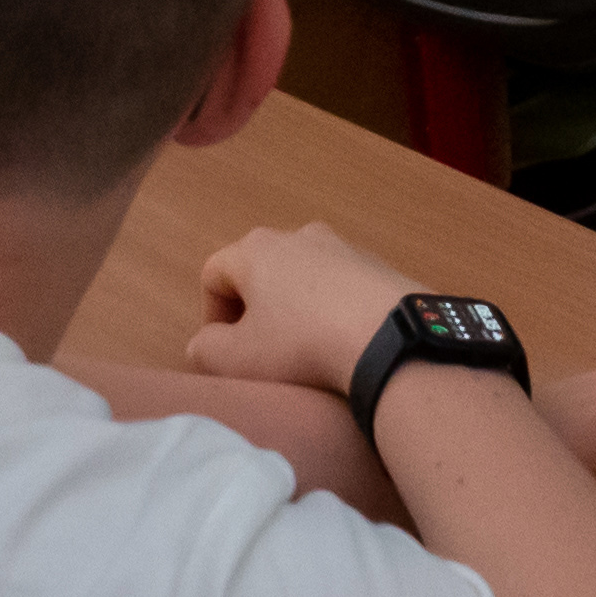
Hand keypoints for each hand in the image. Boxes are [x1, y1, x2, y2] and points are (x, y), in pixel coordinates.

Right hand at [190, 223, 419, 398]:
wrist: (391, 337)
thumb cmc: (302, 345)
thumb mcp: (238, 360)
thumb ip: (205, 350)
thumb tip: (204, 344)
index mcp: (256, 249)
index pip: (213, 275)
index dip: (210, 316)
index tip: (226, 351)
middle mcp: (297, 235)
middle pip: (259, 272)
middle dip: (254, 311)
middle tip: (263, 352)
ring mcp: (342, 246)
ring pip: (301, 277)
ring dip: (295, 309)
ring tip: (307, 349)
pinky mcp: (377, 265)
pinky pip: (340, 286)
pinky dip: (333, 309)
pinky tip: (344, 342)